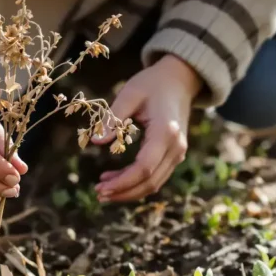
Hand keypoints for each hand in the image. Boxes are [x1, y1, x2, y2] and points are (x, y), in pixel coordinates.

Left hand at [92, 55, 200, 201]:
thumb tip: (96, 141)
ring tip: (103, 189)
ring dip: (129, 191)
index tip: (100, 186)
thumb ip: (113, 116)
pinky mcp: (174, 155)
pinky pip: (156, 176)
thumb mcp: (130, 93)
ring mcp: (178, 153)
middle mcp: (176, 147)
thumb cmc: (152, 84)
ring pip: (154, 183)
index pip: (144, 168)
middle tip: (98, 194)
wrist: (179, 81)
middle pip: (150, 182)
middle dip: (124, 192)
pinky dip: (136, 183)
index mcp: (166, 132)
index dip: (122, 182)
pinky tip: (115, 179)